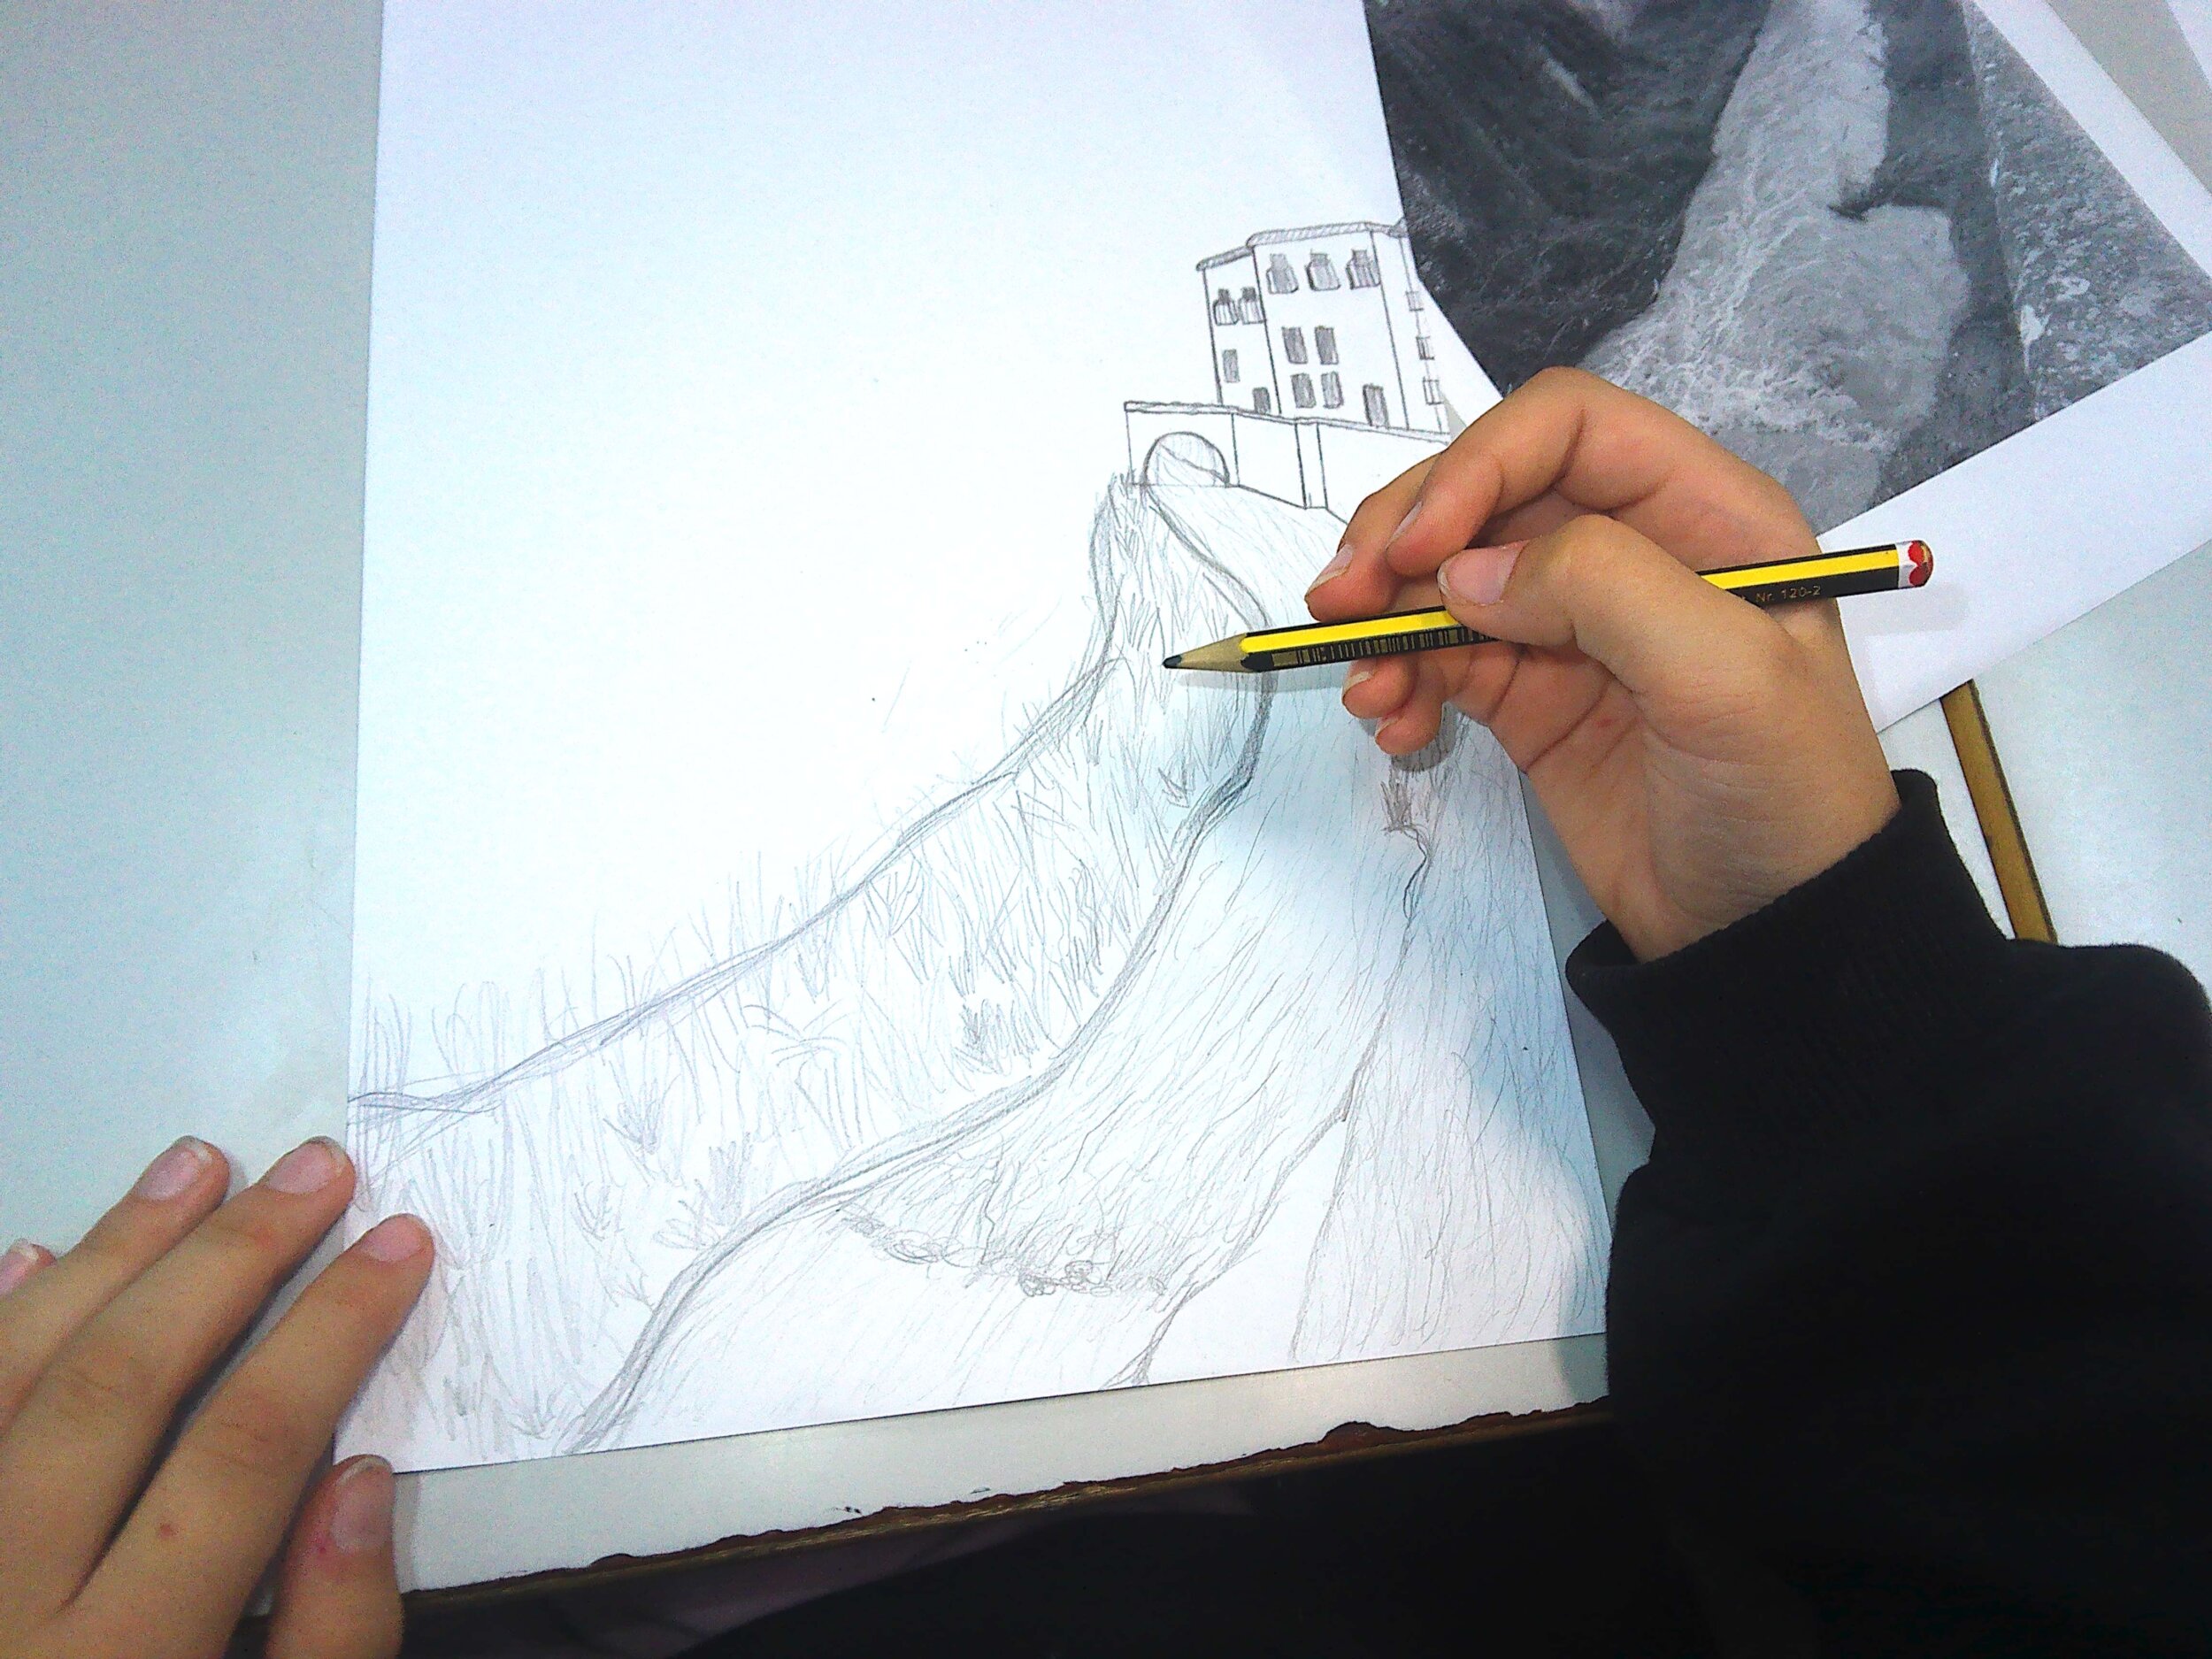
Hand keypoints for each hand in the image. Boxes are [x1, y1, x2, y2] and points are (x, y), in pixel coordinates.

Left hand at [0, 1136, 431, 1658]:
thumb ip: (324, 1646)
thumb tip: (361, 1483)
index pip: (241, 1455)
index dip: (331, 1332)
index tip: (403, 1241)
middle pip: (122, 1386)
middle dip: (232, 1259)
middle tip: (317, 1167)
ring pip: (6, 1374)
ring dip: (110, 1254)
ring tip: (198, 1163)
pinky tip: (33, 1257)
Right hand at [1307, 368, 1897, 960]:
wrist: (1771, 934)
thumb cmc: (1782, 794)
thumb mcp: (1723, 675)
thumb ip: (1602, 589)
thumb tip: (1465, 574)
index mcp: (1703, 512)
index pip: (1567, 427)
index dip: (1478, 465)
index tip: (1416, 551)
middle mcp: (1630, 549)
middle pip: (1485, 491)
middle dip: (1402, 538)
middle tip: (1339, 604)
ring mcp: (1570, 625)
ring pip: (1445, 577)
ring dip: (1386, 620)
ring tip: (1367, 691)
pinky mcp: (1527, 694)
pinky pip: (1436, 658)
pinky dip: (1398, 680)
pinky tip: (1392, 725)